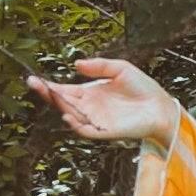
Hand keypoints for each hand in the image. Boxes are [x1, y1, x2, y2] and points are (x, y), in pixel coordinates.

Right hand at [26, 57, 180, 146]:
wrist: (161, 106)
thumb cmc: (143, 88)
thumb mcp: (120, 69)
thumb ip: (99, 66)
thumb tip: (77, 65)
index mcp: (89, 93)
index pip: (64, 90)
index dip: (49, 86)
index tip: (34, 78)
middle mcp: (90, 108)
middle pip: (62, 102)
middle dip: (48, 94)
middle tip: (35, 84)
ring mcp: (97, 120)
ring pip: (71, 115)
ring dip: (60, 107)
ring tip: (52, 95)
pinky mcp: (106, 131)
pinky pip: (86, 131)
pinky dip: (76, 125)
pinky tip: (69, 115)